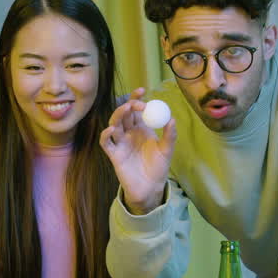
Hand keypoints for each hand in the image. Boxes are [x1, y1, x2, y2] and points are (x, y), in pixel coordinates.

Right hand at [100, 88, 176, 214]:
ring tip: (126, 109)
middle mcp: (129, 133)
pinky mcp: (114, 155)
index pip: (136, 109)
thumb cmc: (158, 167)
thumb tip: (171, 119)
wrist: (151, 187)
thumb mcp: (167, 150)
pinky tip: (111, 130)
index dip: (137, 98)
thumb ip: (170, 135)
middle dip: (129, 105)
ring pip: (114, 124)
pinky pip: (106, 143)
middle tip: (137, 103)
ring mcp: (121, 143)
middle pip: (124, 114)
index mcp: (141, 128)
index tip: (142, 90)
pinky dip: (106, 135)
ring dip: (118, 115)